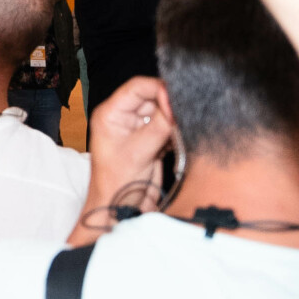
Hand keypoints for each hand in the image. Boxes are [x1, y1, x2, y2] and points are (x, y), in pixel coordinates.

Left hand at [80, 77, 174, 226]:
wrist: (118, 211)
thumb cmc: (115, 184)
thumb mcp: (137, 153)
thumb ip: (158, 127)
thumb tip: (177, 105)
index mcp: (111, 113)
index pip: (137, 87)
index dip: (159, 89)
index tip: (178, 101)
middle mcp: (123, 117)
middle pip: (152, 97)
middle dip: (170, 105)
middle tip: (187, 116)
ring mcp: (137, 130)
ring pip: (163, 113)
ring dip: (175, 121)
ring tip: (184, 131)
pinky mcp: (151, 142)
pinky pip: (168, 129)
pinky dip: (177, 134)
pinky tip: (181, 142)